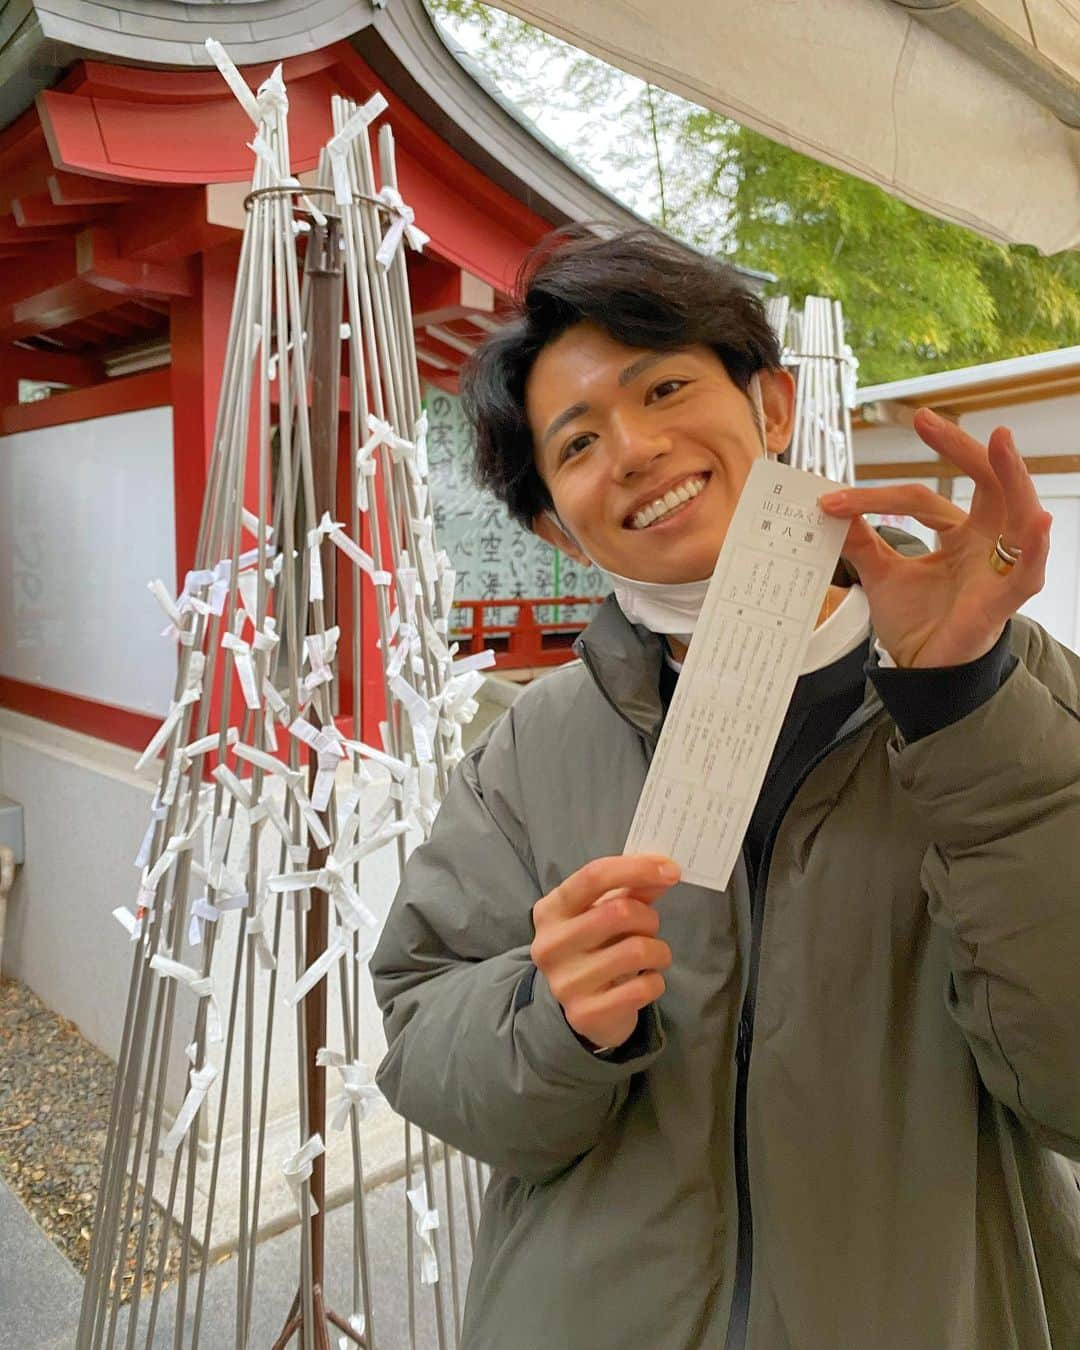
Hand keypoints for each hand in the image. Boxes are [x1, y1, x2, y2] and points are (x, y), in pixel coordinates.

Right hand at [530, 854, 679, 1051]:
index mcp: (550, 910)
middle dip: (648, 918)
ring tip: (653, 956)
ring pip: (636, 951)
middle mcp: (550, 945)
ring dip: (658, 950)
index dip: (637, 868)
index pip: (594, 876)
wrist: (583, 1009)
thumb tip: (666, 869)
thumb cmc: (597, 948)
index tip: (671, 870)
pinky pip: (643, 988)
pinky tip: (645, 982)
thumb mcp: (607, 912)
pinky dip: (656, 981)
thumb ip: (634, 889)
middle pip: (619, 911)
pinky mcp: (586, 1013)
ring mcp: (566, 983)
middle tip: (650, 928)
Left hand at [818, 410, 1051, 667]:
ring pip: (1018, 511)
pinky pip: (1031, 568)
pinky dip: (1036, 544)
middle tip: (927, 421)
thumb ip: (862, 542)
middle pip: (986, 483)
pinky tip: (1037, 521)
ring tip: (1000, 442)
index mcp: (960, 534)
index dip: (877, 496)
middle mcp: (987, 542)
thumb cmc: (916, 623)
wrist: (923, 673)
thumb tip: (830, 508)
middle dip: (960, 448)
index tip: (832, 498)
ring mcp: (1000, 566)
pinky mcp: (1006, 598)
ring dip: (1012, 475)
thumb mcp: (881, 575)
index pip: (924, 498)